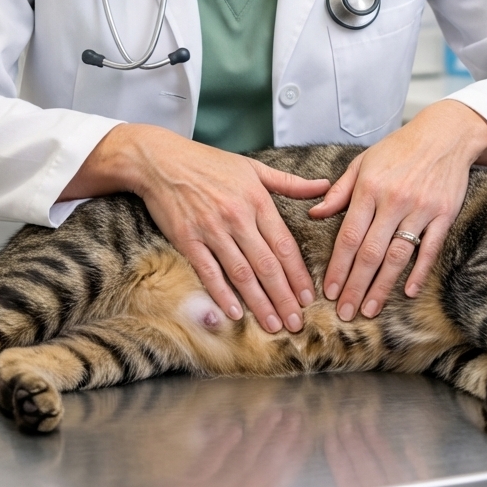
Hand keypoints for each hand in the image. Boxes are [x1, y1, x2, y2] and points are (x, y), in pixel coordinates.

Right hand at [64, 124, 329, 333]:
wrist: (162, 161)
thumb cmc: (209, 163)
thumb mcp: (253, 168)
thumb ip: (290, 183)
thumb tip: (324, 187)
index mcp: (257, 199)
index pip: (284, 244)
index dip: (297, 274)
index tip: (308, 297)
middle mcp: (237, 217)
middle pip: (266, 264)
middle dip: (283, 297)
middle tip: (296, 323)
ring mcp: (211, 229)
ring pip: (241, 273)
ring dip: (258, 303)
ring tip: (272, 325)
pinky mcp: (187, 239)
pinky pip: (208, 272)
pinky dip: (221, 294)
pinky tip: (234, 313)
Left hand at [308, 101, 486, 320]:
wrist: (444, 135)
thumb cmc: (398, 149)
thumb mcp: (363, 162)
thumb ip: (339, 191)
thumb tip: (314, 213)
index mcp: (370, 188)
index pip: (349, 235)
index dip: (338, 265)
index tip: (329, 290)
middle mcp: (394, 200)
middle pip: (371, 252)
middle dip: (355, 285)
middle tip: (345, 312)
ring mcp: (421, 208)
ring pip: (398, 255)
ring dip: (382, 286)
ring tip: (369, 309)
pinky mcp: (444, 214)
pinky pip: (430, 248)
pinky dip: (419, 271)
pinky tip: (407, 291)